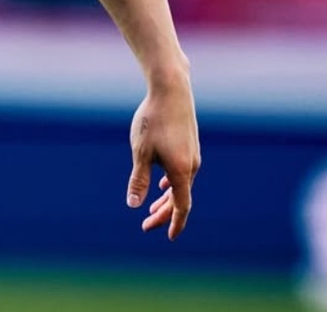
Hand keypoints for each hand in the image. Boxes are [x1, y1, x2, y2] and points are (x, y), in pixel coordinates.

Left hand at [127, 74, 200, 239]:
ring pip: (181, 184)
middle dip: (164, 214)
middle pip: (180, 198)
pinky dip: (172, 183)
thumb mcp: (141, 151)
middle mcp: (192, 166)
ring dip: (167, 199)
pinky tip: (163, 184)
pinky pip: (182, 172)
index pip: (181, 207)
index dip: (174, 223)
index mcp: (181, 171)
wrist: (171, 90)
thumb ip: (138, 179)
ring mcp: (193, 155)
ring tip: (152, 208)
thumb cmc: (153, 120)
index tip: (167, 236)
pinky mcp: (190, 144)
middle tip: (146, 225)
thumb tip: (133, 205)